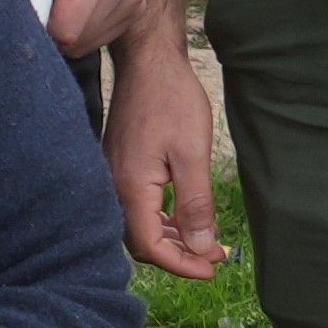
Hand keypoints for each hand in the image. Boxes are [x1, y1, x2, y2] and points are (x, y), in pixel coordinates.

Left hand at [0, 0, 152, 54]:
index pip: (67, 27)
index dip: (38, 27)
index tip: (24, 7)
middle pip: (80, 37)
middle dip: (52, 31)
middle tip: (36, 0)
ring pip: (93, 40)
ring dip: (68, 32)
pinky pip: (107, 35)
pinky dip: (85, 28)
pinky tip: (72, 4)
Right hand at [106, 21, 223, 280]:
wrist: (148, 60)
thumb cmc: (172, 100)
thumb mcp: (193, 154)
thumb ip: (196, 205)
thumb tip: (201, 248)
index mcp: (131, 188)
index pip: (151, 246)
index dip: (182, 264)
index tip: (213, 267)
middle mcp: (114, 187)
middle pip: (141, 241)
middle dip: (179, 255)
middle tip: (214, 257)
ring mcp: (113, 175)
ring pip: (139, 225)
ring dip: (172, 237)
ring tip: (205, 240)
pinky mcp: (118, 165)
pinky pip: (136, 206)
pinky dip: (162, 218)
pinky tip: (184, 215)